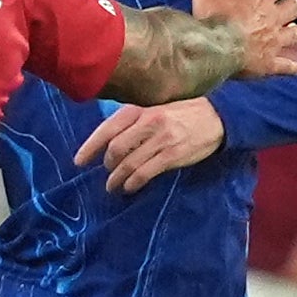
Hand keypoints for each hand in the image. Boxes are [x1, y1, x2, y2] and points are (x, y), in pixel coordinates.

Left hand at [73, 97, 225, 193]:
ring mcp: (160, 140)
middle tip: (106, 172)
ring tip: (112, 186)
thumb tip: (109, 142)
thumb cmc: (182, 113)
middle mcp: (148, 123)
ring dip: (116, 179)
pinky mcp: (172, 156)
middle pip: (115, 149)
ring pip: (128, 163)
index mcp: (140, 110)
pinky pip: (145, 173)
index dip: (90, 146)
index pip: (108, 128)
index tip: (79, 161)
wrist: (217, 117)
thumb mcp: (155, 109)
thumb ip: (133, 122)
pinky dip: (133, 183)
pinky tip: (129, 187)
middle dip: (106, 165)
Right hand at [185, 0, 296, 77]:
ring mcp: (274, 42)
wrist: (213, 48)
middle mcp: (273, 18)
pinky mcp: (269, 64)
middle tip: (284, 6)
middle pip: (293, 6)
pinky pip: (287, 66)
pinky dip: (293, 67)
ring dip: (296, 32)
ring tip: (295, 31)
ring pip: (295, 33)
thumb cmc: (212, 14)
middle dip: (290, 5)